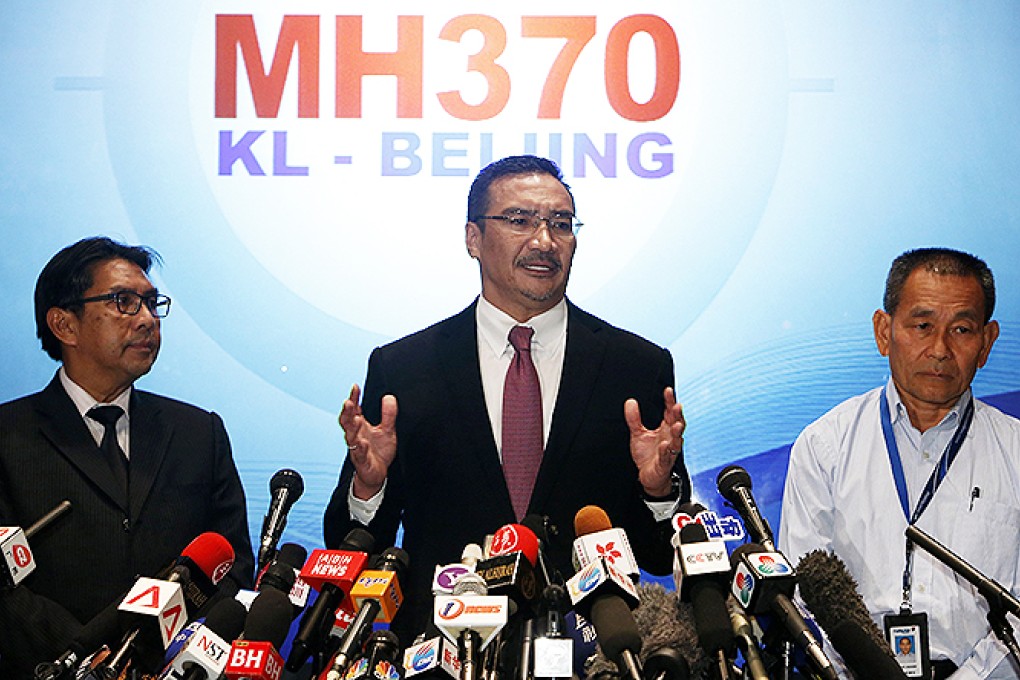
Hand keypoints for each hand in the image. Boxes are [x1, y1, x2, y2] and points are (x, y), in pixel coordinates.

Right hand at [338, 384, 397, 499]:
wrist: (377, 474)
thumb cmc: (379, 451)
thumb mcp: (387, 430)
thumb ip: (388, 414)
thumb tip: (389, 397)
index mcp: (360, 426)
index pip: (354, 409)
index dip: (353, 398)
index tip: (355, 387)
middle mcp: (356, 436)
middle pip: (347, 421)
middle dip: (346, 411)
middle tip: (348, 401)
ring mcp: (357, 448)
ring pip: (350, 437)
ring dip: (351, 428)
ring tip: (355, 418)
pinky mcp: (362, 461)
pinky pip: (360, 454)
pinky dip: (361, 448)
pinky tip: (363, 442)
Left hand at [624, 386, 685, 497]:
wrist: (648, 476)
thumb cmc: (648, 455)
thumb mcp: (638, 434)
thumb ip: (634, 419)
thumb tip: (631, 402)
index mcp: (665, 429)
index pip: (669, 412)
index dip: (669, 401)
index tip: (667, 391)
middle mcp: (670, 438)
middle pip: (677, 424)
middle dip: (678, 415)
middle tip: (677, 405)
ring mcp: (669, 451)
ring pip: (676, 440)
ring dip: (677, 432)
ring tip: (676, 425)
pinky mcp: (664, 463)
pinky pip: (667, 456)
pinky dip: (666, 451)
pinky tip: (665, 445)